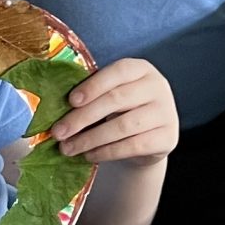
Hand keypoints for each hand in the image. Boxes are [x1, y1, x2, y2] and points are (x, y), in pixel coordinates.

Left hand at [49, 58, 178, 164]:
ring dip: (90, 139)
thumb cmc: (122, 110)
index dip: (94, 85)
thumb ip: (92, 95)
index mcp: (142, 69)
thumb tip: (56, 107)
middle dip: (83, 117)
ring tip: (68, 148)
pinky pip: (133, 146)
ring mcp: (166, 113)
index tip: (70, 101)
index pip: (119, 71)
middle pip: (117, 99)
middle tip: (59, 132)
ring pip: (123, 125)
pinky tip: (89, 155)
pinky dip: (106, 152)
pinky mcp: (168, 137)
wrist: (149, 139)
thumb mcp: (111, 95)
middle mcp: (158, 87)